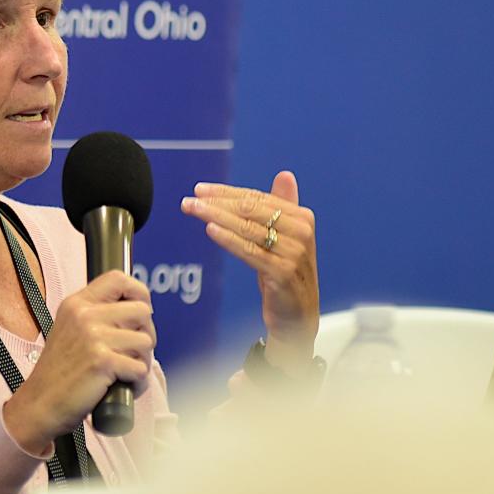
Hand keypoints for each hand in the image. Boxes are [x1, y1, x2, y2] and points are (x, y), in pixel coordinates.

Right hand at [3, 271, 154, 455]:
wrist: (39, 404)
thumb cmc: (58, 372)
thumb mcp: (69, 329)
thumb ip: (96, 315)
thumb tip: (138, 311)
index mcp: (77, 303)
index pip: (118, 278)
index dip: (139, 292)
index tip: (139, 313)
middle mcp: (85, 315)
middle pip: (142, 310)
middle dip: (146, 333)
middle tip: (133, 351)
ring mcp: (94, 337)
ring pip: (146, 342)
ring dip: (142, 361)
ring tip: (124, 371)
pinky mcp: (103, 361)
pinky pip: (141, 368)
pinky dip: (137, 382)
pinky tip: (122, 386)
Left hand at [181, 171, 318, 374]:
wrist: (297, 318)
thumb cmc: (285, 274)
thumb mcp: (284, 238)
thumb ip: (282, 207)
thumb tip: (285, 175)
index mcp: (302, 218)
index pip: (258, 198)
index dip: (228, 192)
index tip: (201, 189)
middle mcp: (302, 232)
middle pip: (251, 210)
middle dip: (217, 202)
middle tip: (191, 199)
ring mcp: (294, 253)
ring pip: (247, 229)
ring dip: (216, 216)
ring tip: (193, 210)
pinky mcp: (283, 273)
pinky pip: (250, 251)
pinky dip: (229, 239)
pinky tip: (210, 230)